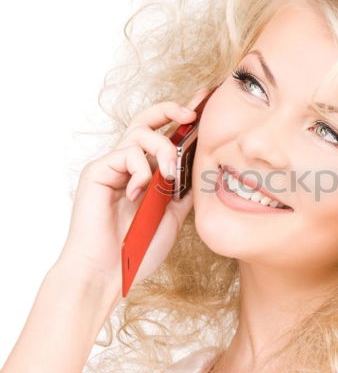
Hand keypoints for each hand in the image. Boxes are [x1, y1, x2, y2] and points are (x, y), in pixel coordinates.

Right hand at [56, 87, 209, 289]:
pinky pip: (125, 154)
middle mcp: (129, 164)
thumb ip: (184, 189)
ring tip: (169, 177)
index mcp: (147, 172)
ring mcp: (112, 166)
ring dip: (162, 150)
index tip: (205, 101)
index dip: (183, 117)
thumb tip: (205, 167)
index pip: (165, 135)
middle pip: (147, 120)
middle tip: (192, 113)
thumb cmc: (139, 246)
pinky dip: (141, 170)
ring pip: (140, 133)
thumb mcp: (174, 214)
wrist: (110, 271)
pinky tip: (140, 193)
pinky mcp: (97, 171)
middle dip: (171, 110)